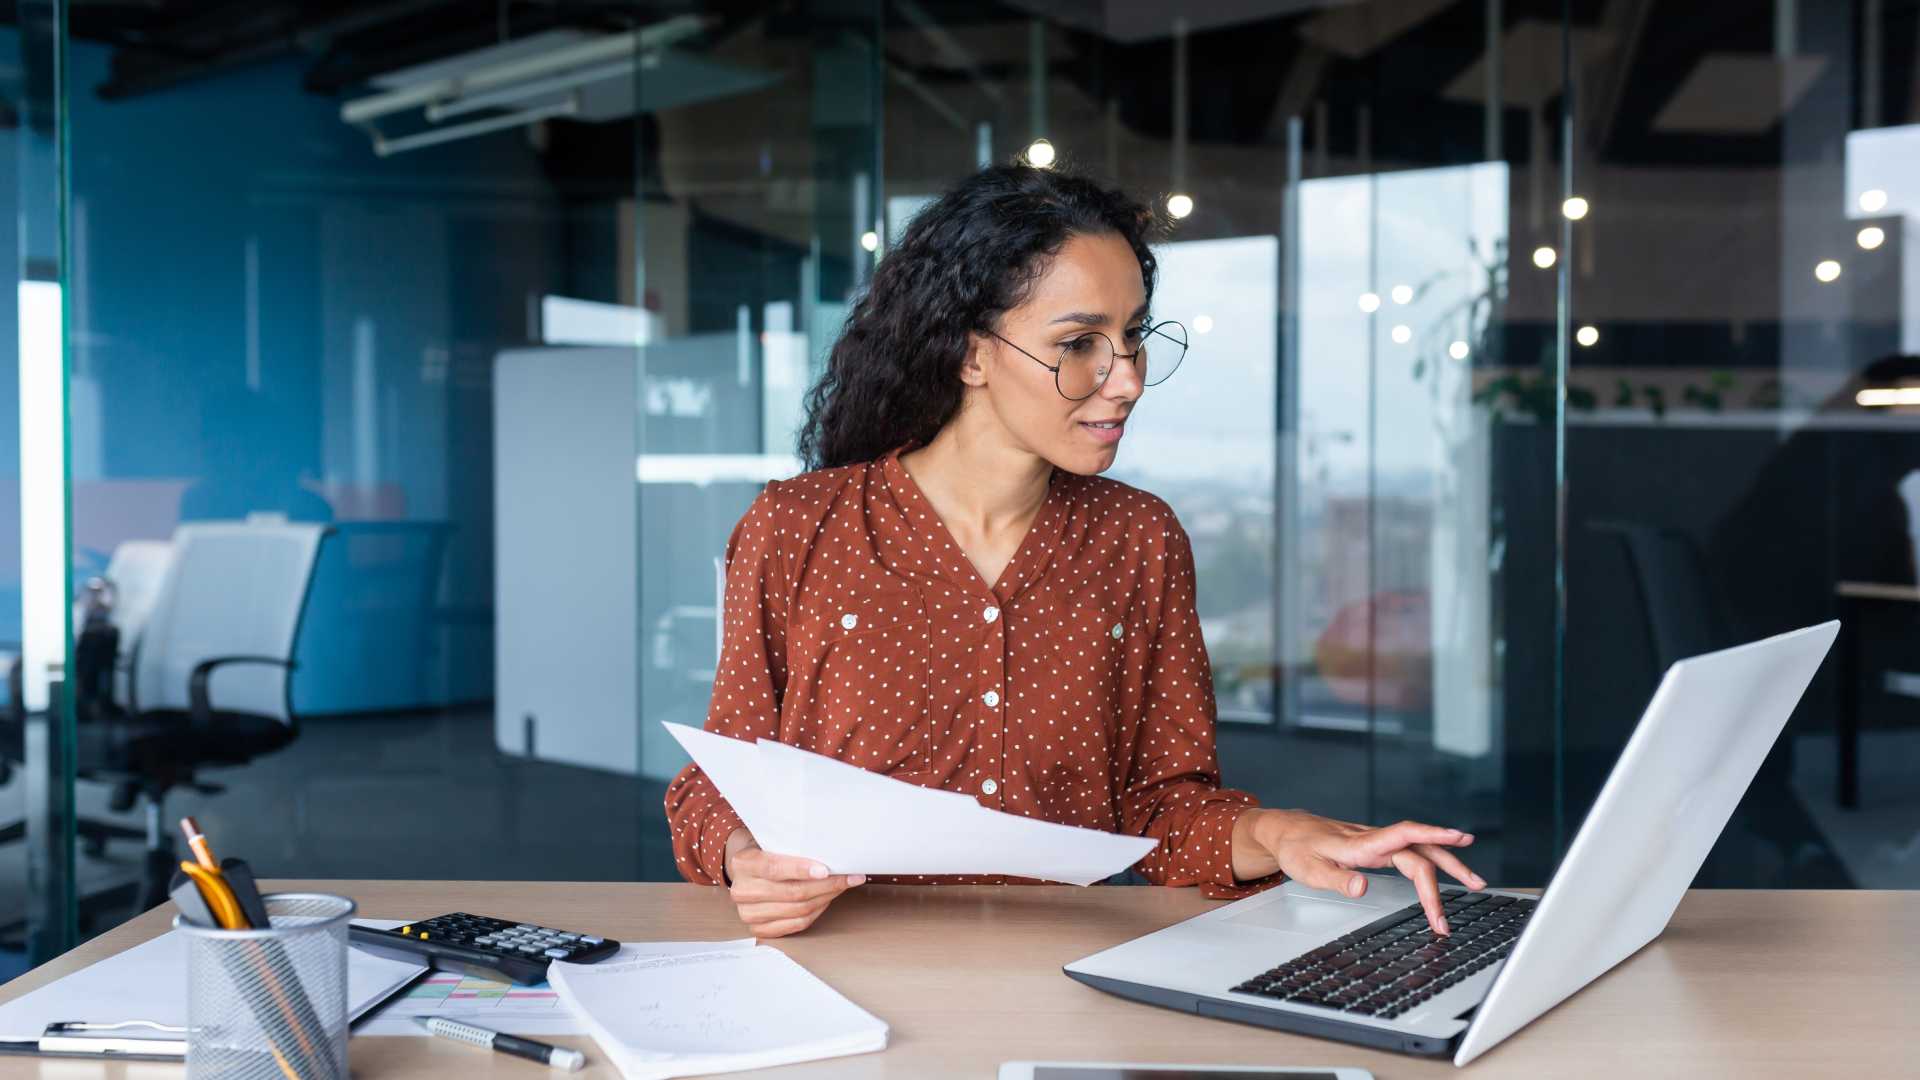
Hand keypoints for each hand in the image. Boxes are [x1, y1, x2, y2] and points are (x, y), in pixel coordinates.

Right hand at [722, 828, 864, 937]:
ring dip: (826, 898)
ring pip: (798, 909)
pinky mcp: (759, 928)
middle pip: (792, 892)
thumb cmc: (765, 852)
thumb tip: (831, 853)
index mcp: (744, 863)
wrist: (746, 871)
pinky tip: (826, 899)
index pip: (774, 868)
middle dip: (826, 885)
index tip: (826, 870)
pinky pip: (797, 923)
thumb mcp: (771, 841)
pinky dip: (817, 911)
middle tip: (848, 877)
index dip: (801, 870)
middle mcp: (743, 890)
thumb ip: (791, 848)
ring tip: (841, 887)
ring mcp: (749, 913)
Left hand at [1231, 809, 1484, 934]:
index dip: (1432, 835)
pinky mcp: (1376, 847)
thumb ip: (1337, 881)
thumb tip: (1363, 888)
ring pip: (1420, 850)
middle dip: (1450, 870)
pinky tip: (1447, 869)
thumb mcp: (1308, 871)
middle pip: (1420, 851)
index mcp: (1360, 845)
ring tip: (1476, 882)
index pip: (1403, 835)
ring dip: (1449, 865)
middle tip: (1476, 889)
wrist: (1284, 830)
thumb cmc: (1296, 850)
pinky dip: (1433, 861)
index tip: (1460, 838)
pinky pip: (1411, 852)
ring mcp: (1377, 842)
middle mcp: (1374, 840)